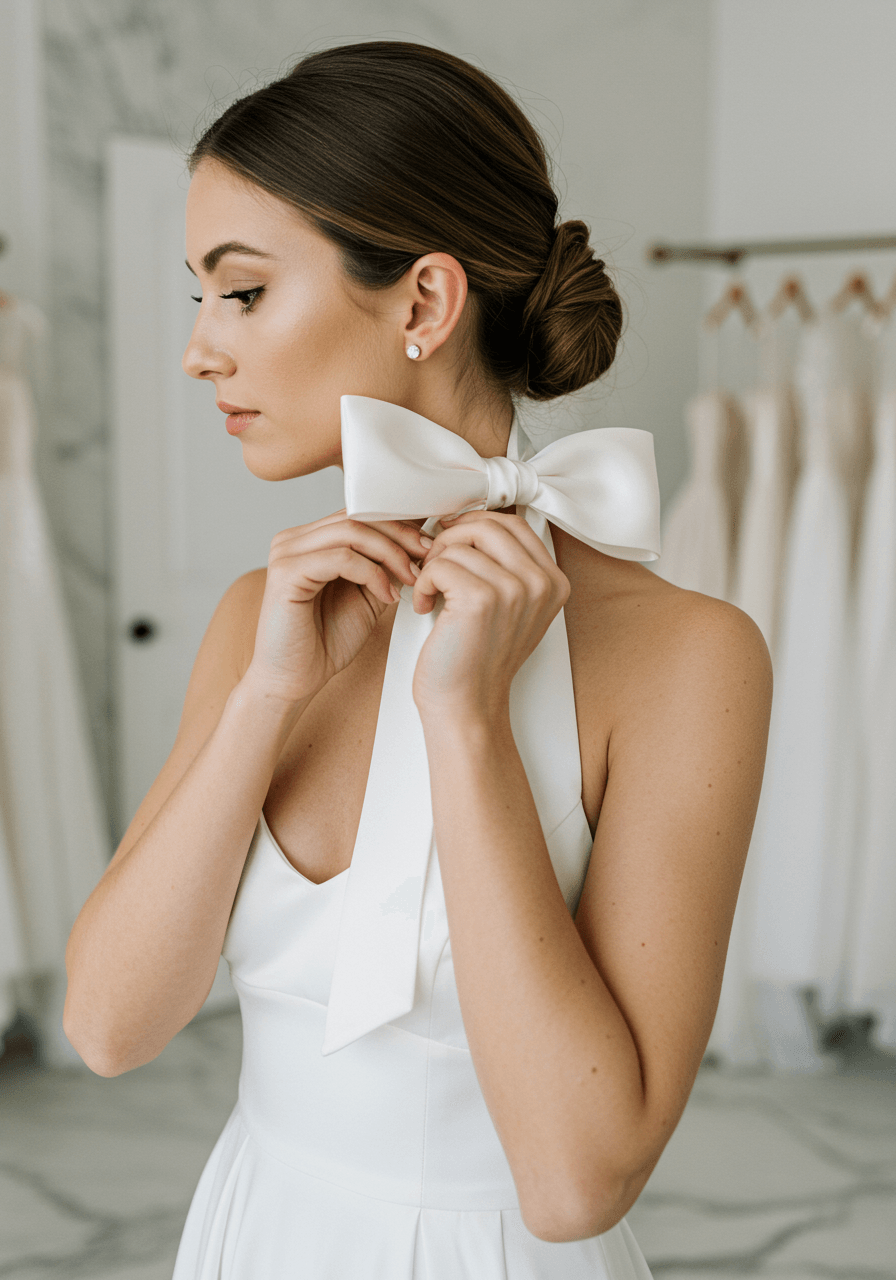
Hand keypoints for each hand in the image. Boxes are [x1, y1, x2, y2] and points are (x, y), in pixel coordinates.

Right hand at [247, 510, 431, 704]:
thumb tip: (419, 542)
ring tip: (412, 578)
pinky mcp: (286, 572)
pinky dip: (372, 573)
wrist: (293, 681)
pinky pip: (341, 558)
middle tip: (428, 556)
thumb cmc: (324, 642)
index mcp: (310, 540)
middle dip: (401, 535)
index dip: (399, 525)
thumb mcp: (367, 596)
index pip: (359, 513)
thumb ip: (384, 567)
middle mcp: (294, 540)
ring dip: (391, 554)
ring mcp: (286, 553)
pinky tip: (388, 595)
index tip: (430, 544)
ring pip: (352, 531)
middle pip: (357, 516)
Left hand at [411, 512, 569, 720]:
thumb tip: (473, 522)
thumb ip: (506, 567)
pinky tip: (426, 606)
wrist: (466, 706)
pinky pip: (440, 564)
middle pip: (489, 525)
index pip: (514, 524)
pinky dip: (423, 583)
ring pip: (461, 543)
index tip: (451, 540)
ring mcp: (515, 589)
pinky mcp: (481, 598)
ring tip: (431, 592)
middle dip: (452, 539)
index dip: (476, 525)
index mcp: (554, 582)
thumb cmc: (477, 660)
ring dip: (434, 564)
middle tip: (435, 566)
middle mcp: (541, 583)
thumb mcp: (509, 609)